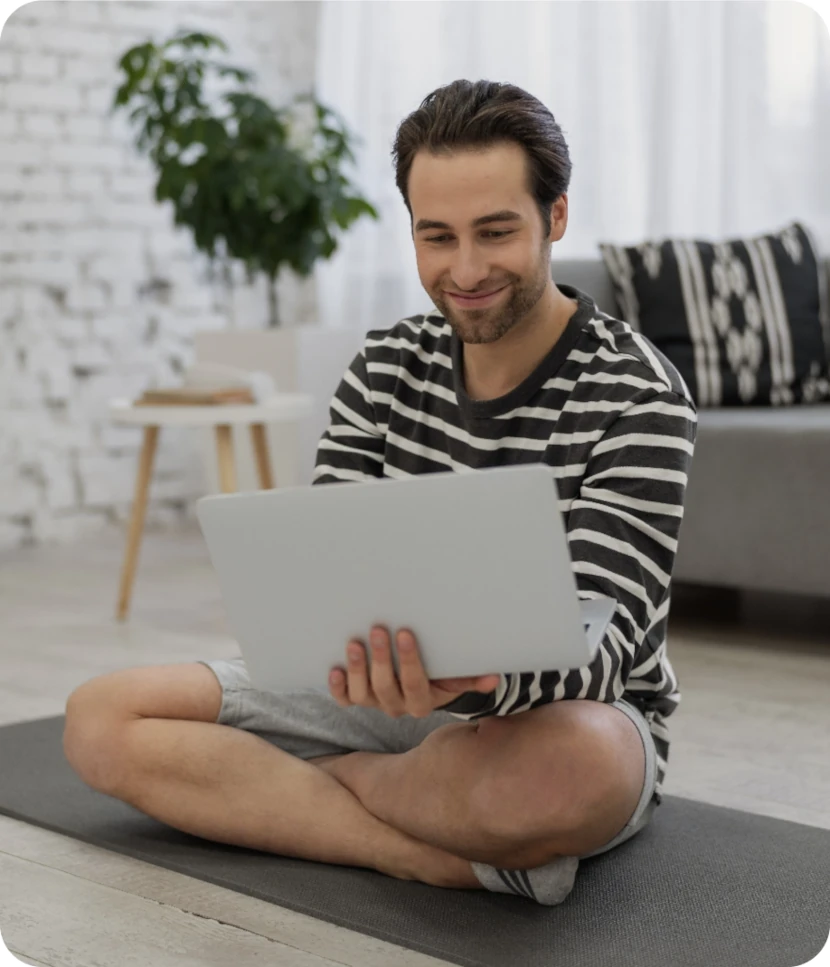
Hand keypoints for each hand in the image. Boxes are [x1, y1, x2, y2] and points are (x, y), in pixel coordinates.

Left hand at [329, 625, 500, 718]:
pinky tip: (334, 668)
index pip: (415, 683)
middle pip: (385, 688)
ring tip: (354, 644)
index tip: (406, 633)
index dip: (409, 660)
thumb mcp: (456, 675)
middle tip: (378, 629)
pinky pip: (344, 699)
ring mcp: (374, 703)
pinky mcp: (356, 698)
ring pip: (362, 695)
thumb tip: (493, 677)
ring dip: (357, 669)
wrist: (420, 687)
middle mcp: (397, 706)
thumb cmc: (440, 672)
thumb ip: (471, 676)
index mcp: (423, 702)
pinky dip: (337, 686)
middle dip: (381, 658)